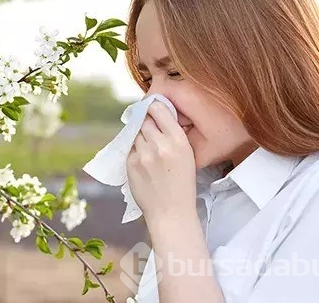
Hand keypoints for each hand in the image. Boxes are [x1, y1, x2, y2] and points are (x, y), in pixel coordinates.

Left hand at [126, 100, 196, 219]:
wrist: (171, 212)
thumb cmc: (181, 184)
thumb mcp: (187, 155)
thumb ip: (173, 135)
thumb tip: (157, 116)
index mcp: (178, 140)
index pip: (159, 109)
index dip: (153, 107)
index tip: (152, 108)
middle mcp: (160, 144)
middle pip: (144, 119)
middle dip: (146, 121)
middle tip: (149, 129)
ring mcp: (143, 154)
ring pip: (135, 133)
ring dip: (139, 136)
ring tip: (148, 149)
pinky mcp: (131, 163)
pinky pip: (130, 148)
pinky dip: (135, 150)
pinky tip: (144, 161)